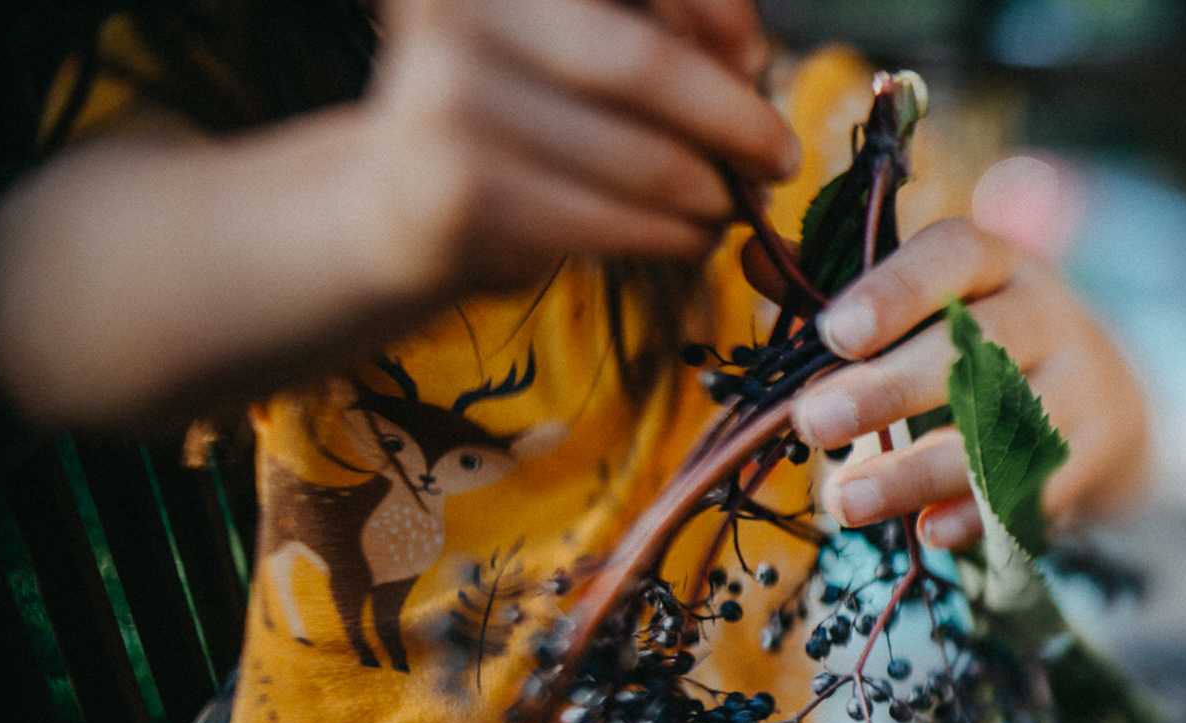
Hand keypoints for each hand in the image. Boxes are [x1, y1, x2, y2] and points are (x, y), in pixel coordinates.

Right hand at [357, 0, 800, 295]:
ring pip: (640, 157)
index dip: (717, 10)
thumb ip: (663, 32)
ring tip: (732, 205)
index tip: (753, 57)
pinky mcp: (463, 193)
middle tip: (777, 158)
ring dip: (713, 193)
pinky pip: (613, 221)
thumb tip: (747, 65)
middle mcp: (458, 10)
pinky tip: (690, 237)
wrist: (408, 200)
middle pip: (643, 65)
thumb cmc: (525, 112)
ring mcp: (450, 100)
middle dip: (733, 121)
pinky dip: (675, 235)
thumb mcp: (579, 43)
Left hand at [788, 218, 1146, 548]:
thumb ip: (844, 288)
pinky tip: (927, 532)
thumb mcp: (934, 304)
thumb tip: (751, 256)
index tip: (833, 334)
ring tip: (844, 500)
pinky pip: (1036, 491)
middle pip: (978, 348)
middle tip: (813, 424)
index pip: (955, 256)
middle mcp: (1049, 315)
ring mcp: (1079, 388)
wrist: (1106, 401)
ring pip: (1003, 430)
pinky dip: (978, 516)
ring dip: (918, 470)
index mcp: (1000, 263)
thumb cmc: (983, 343)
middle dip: (890, 389)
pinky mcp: (1091, 457)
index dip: (895, 292)